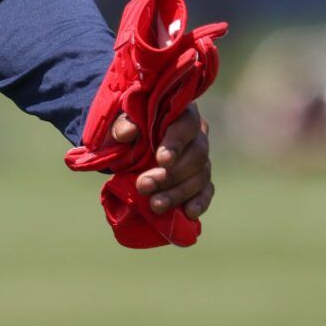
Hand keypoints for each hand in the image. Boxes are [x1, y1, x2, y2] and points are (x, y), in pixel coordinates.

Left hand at [112, 102, 213, 219]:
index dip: (176, 143)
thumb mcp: (119, 122)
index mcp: (180, 113)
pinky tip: (189, 213)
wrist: (130, 145)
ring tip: (155, 205)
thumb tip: (126, 134)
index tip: (161, 160)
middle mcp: (197, 134)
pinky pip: (206, 191)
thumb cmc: (128, 128)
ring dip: (178, 193)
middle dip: (170, 174)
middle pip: (196, 155)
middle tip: (143, 186)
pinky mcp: (202, 179)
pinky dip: (199, 202)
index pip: (186, 124)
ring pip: (200, 176)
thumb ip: (122, 124)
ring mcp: (202, 158)